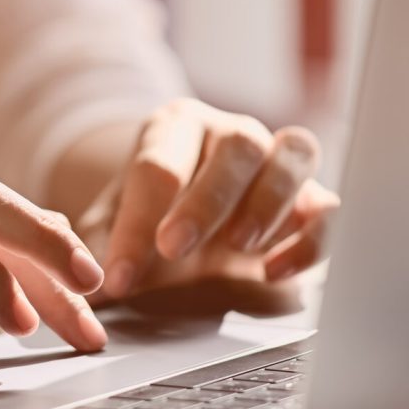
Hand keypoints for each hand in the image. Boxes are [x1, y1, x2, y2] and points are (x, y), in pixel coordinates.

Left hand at [77, 100, 338, 303]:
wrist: (189, 219)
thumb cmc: (148, 218)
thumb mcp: (110, 228)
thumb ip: (91, 248)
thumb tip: (79, 282)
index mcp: (175, 125)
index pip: (158, 164)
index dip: (137, 222)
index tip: (121, 275)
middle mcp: (232, 132)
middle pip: (236, 144)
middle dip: (205, 199)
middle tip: (173, 248)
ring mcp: (277, 159)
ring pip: (294, 153)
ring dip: (269, 201)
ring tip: (239, 249)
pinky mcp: (313, 197)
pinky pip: (329, 205)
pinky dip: (311, 238)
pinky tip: (276, 271)